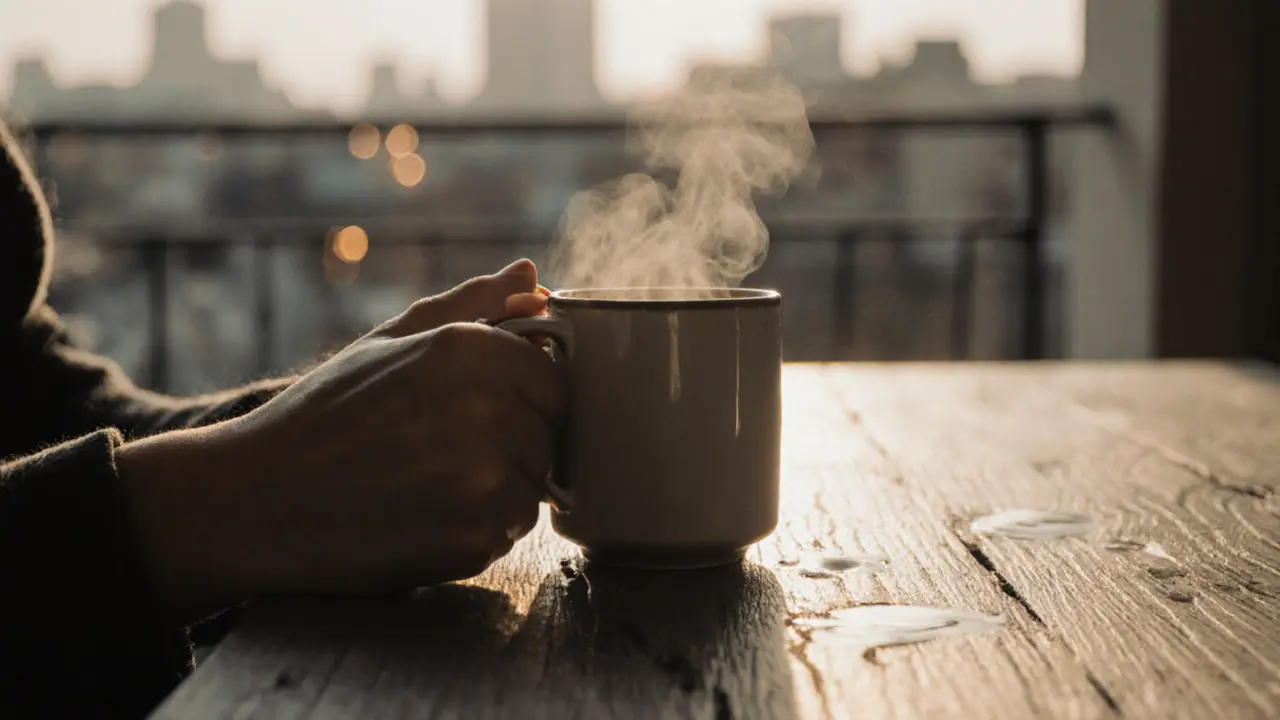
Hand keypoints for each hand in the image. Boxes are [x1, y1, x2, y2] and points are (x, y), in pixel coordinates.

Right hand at [118, 260, 563, 619]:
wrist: (254, 502)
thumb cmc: (322, 416)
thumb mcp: (390, 342)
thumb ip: (472, 307)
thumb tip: (533, 277)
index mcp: (468, 350)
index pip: (554, 377)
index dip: (522, 396)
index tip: (476, 410)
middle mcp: (487, 410)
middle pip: (550, 433)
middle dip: (512, 443)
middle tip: (439, 451)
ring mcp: (485, 480)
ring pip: (534, 485)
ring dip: (497, 489)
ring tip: (426, 483)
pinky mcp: (475, 539)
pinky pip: (509, 531)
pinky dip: (478, 530)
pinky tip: (422, 516)